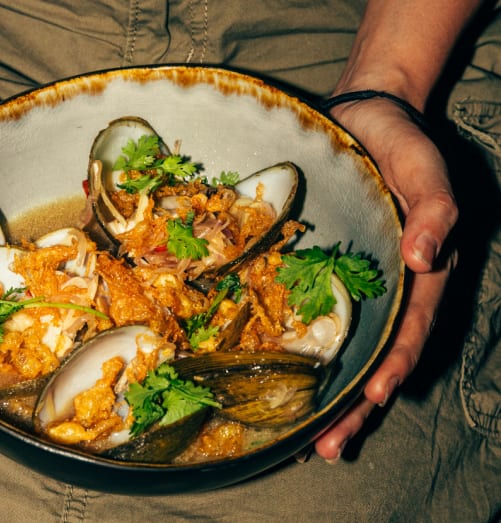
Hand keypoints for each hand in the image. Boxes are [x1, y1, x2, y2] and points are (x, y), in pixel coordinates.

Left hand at [312, 97, 457, 460]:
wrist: (360, 121)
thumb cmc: (398, 143)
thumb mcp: (425, 167)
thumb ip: (435, 208)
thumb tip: (424, 255)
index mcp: (418, 271)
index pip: (410, 328)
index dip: (394, 364)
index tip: (372, 398)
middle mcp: (387, 288)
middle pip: (375, 356)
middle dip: (355, 405)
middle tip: (330, 447)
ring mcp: (354, 285)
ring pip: (344, 350)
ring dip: (329, 396)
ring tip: (305, 440)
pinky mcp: (319, 274)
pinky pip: (312, 319)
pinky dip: (301, 354)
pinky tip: (277, 383)